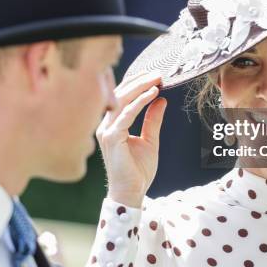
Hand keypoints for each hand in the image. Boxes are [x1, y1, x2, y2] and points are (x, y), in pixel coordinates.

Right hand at [96, 72, 166, 207]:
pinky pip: (126, 115)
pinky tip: (153, 94)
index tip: (153, 75)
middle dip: (139, 81)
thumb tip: (161, 100)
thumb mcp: (150, 140)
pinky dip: (140, 102)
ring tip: (157, 79)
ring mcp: (106, 131)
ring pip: (122, 101)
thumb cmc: (137, 171)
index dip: (136, 84)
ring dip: (140, 87)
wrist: (131, 193)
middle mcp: (105, 125)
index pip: (121, 97)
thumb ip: (153, 120)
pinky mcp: (112, 138)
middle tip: (158, 73)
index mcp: (112, 125)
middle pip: (120, 95)